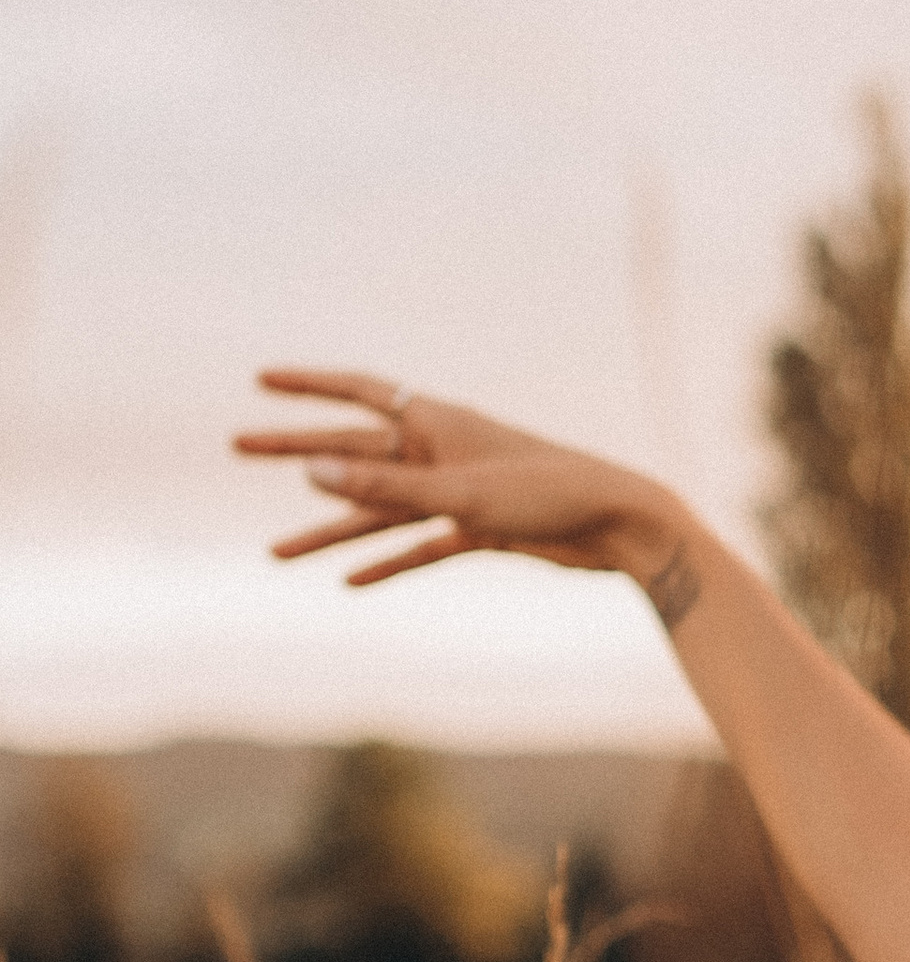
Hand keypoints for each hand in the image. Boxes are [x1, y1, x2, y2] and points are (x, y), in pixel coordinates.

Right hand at [235, 368, 684, 592]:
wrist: (621, 526)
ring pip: (379, 510)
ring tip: (274, 553)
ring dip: (329, 529)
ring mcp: (458, 491)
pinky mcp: (479, 530)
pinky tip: (350, 583)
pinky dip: (387, 562)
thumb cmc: (549, 494)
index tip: (260, 379)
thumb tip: (309, 471)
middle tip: (236, 446)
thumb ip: (384, 486)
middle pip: (354, 449)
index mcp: (438, 423)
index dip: (309, 384)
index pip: (359, 391)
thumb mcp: (460, 493)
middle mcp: (441, 451)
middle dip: (296, 450)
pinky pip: (420, 547)